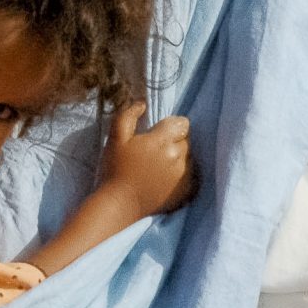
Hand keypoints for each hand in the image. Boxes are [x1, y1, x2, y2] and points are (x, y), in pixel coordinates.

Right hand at [103, 101, 193, 215]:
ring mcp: (183, 175)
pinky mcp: (186, 191)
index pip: (182, 123)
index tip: (158, 133)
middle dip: (174, 141)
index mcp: (162, 141)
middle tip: (156, 150)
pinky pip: (192, 175)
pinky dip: (183, 173)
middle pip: (186, 140)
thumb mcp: (116, 138)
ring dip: (179, 157)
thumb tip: (142, 103)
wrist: (120, 203)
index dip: (172, 126)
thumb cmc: (115, 168)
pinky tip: (167, 178)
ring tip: (160, 165)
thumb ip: (128, 115)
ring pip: (189, 157)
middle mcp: (177, 157)